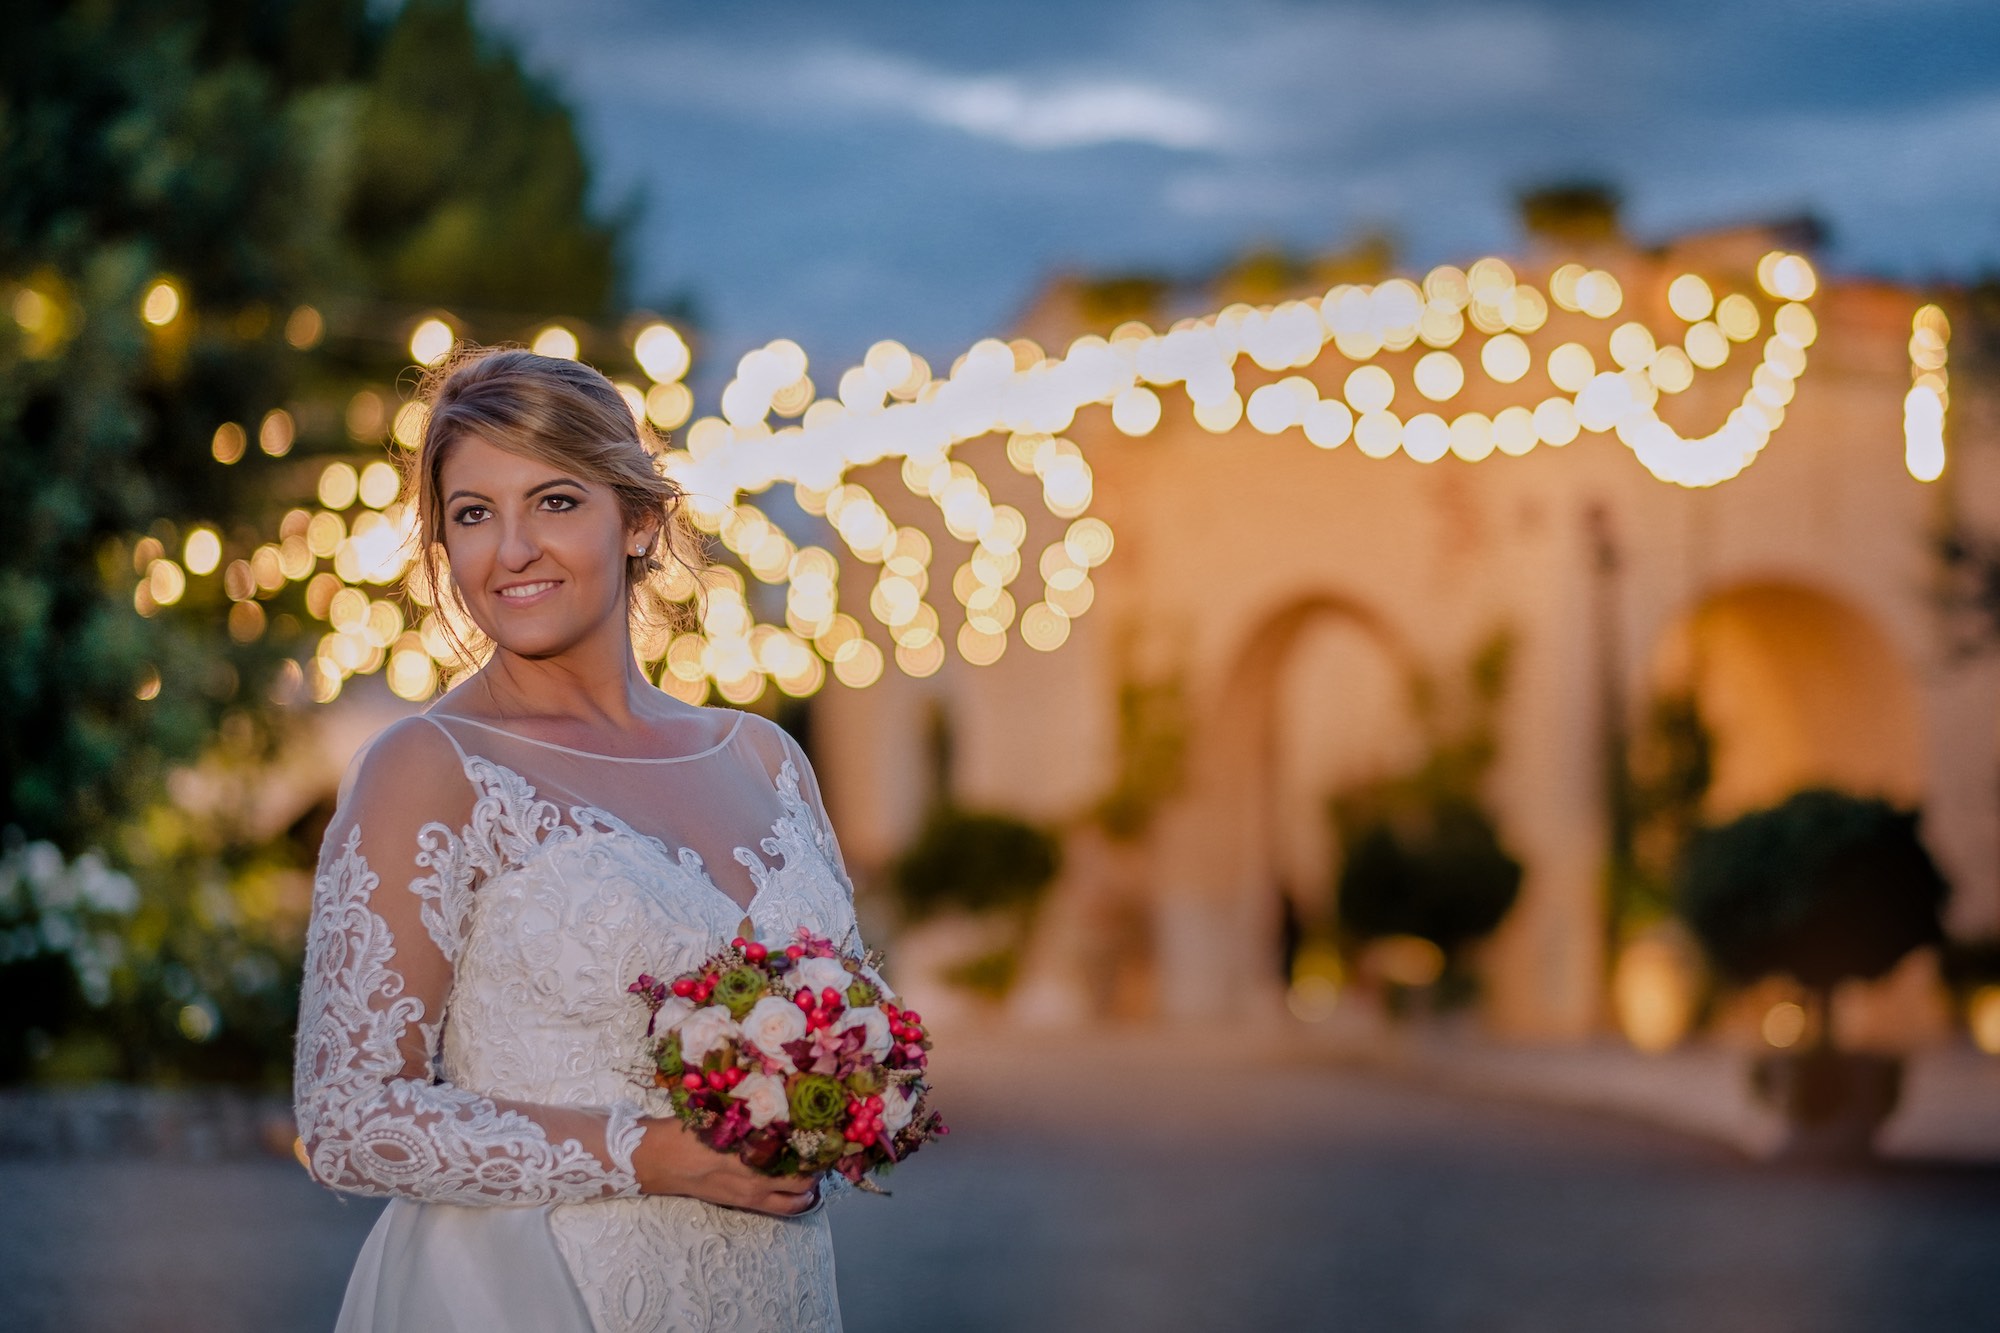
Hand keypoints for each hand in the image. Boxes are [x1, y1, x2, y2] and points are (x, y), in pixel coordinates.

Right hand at [632, 1118, 821, 1216]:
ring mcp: (749, 1197)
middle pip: (803, 1186)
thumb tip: (784, 1106)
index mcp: (753, 1156)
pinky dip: (788, 1199)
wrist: (660, 1159)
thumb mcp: (725, 1116)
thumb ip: (755, 1117)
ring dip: (805, 1191)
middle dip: (817, 1173)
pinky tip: (789, 1184)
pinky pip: (774, 1208)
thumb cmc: (691, 1131)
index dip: (819, 1151)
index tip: (829, 1138)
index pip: (800, 1160)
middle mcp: (756, 1182)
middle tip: (822, 1156)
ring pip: (792, 1204)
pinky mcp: (740, 1204)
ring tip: (810, 1174)